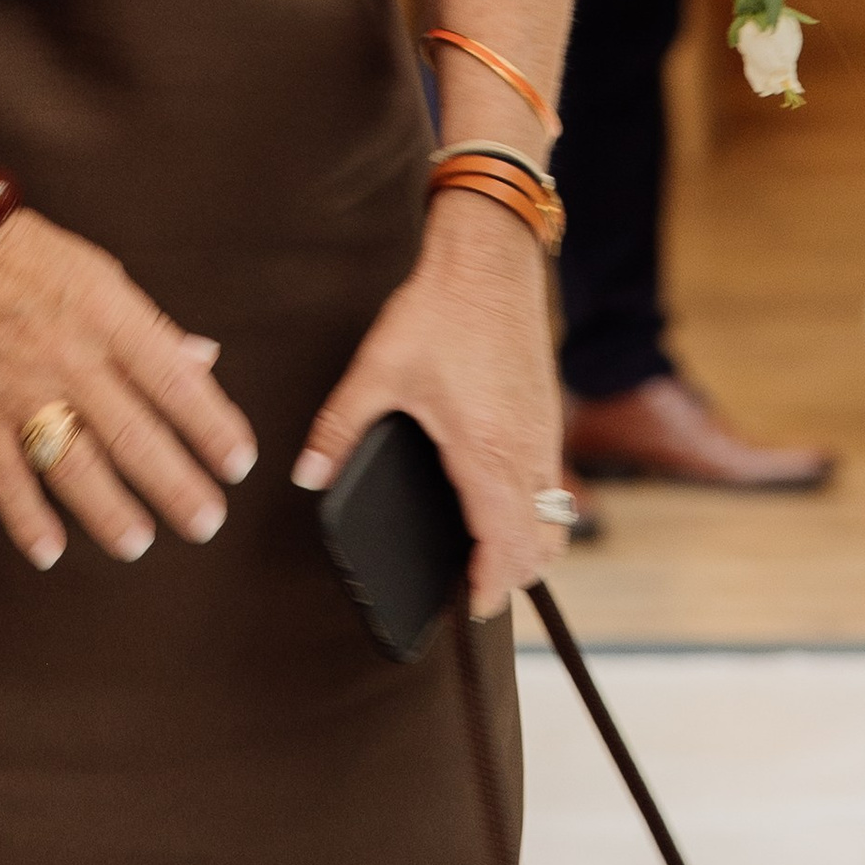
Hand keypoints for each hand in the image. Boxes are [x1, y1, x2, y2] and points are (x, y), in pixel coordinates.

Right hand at [0, 207, 258, 570]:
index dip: (210, 424)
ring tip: (139, 543)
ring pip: (70, 462)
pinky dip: (24, 516)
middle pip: (130, 433)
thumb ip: (153, 328)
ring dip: (108, 509)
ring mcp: (19, 387)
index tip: (239, 461)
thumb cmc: (35, 259)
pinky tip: (49, 550)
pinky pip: (2, 472)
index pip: (171, 380)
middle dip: (174, 483)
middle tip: (207, 521)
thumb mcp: (104, 275)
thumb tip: (206, 363)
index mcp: (108, 315)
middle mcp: (68, 356)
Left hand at [295, 194, 562, 615]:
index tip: (465, 606)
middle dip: (512, 576)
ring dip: (530, 543)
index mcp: (486, 451)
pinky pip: (553, 482)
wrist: (489, 258)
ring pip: (556, 516)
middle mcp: (525, 450)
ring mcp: (544, 433)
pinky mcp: (548, 413)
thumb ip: (340, 428)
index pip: (504, 547)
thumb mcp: (377, 371)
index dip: (487, 588)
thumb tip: (308, 474)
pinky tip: (499, 497)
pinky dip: (535, 507)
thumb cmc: (441, 310)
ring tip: (490, 552)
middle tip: (473, 586)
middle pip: (542, 546)